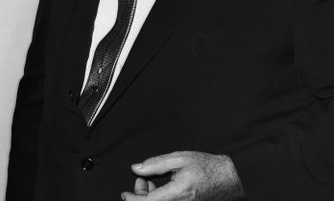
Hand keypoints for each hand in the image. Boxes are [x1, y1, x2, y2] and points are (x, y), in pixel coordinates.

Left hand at [121, 151, 244, 199]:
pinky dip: (160, 198)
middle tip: (141, 180)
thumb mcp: (179, 158)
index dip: (133, 199)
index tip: (125, 193)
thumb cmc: (208, 167)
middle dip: (141, 195)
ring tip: (151, 181)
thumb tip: (136, 168)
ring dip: (150, 197)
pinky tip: (160, 187)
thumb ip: (156, 164)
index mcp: (177, 194)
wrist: (231, 178)